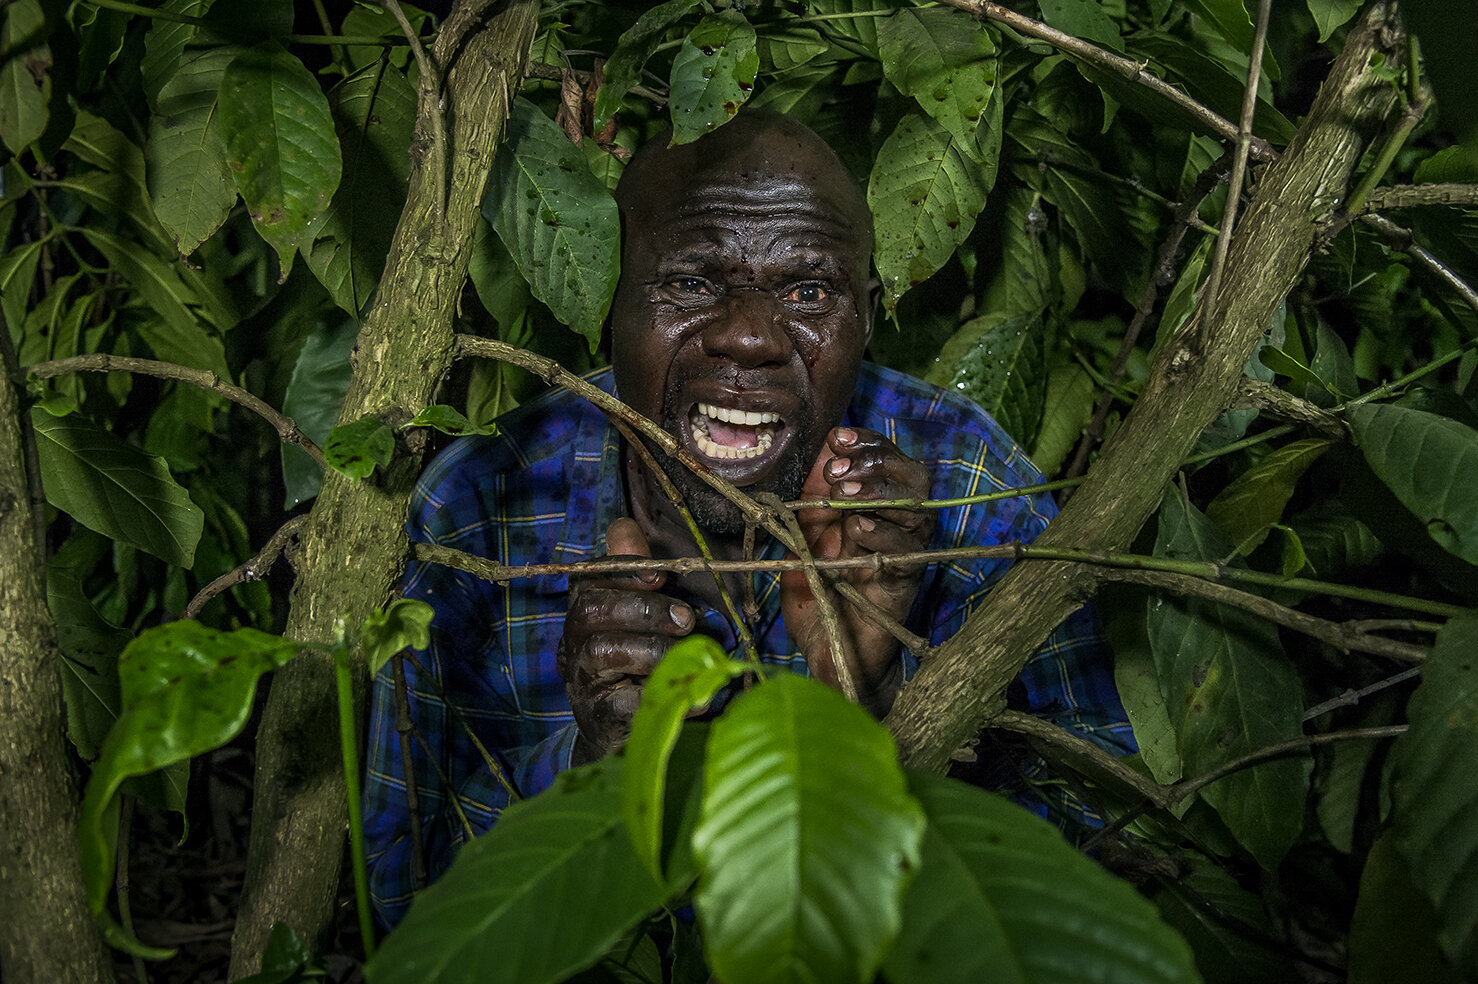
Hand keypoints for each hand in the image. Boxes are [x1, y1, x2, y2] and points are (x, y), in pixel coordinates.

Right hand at [558, 518, 694, 762]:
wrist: (626, 734)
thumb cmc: (639, 664)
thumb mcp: (641, 615)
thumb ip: (633, 573)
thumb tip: (624, 527)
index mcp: (584, 615)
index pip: (587, 579)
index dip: (622, 571)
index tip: (661, 574)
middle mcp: (573, 646)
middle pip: (589, 611)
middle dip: (643, 608)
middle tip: (687, 620)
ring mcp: (583, 684)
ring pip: (602, 650)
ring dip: (655, 648)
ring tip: (691, 655)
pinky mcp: (600, 720)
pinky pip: (622, 702)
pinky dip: (662, 693)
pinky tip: (697, 696)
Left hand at [780, 427, 934, 714]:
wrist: (825, 652)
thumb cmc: (816, 592)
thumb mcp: (802, 535)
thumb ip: (811, 497)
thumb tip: (819, 451)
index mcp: (871, 505)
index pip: (884, 458)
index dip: (867, 442)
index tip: (837, 438)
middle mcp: (894, 524)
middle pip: (912, 475)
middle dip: (875, 462)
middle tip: (835, 473)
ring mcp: (904, 552)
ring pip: (917, 507)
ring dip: (879, 493)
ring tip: (842, 497)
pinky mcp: (905, 582)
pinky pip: (908, 552)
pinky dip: (884, 535)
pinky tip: (858, 530)